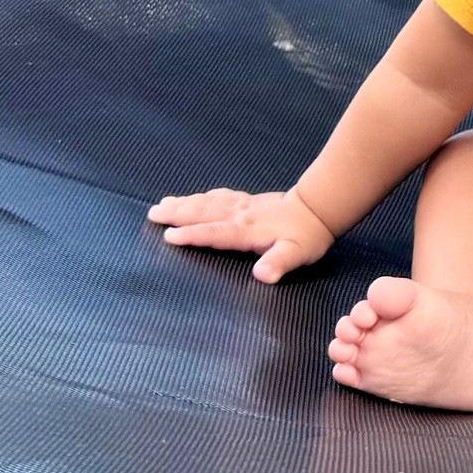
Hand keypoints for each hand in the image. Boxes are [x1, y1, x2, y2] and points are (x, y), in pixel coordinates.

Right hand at [147, 186, 335, 283]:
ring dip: (185, 204)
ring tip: (163, 204)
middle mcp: (240, 215)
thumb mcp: (296, 255)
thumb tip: (263, 275)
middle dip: (177, 214)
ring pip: (208, 203)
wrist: (319, 209)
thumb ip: (278, 264)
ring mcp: (243, 206)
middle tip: (152, 214)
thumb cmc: (307, 237)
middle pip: (203, 213)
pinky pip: (219, 197)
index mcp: (247, 230)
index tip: (168, 236)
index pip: (214, 233)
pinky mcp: (248, 202)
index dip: (191, 235)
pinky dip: (203, 197)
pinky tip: (195, 198)